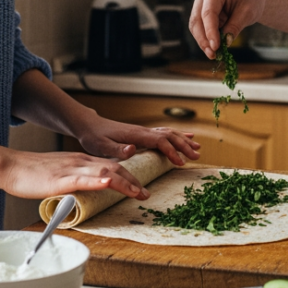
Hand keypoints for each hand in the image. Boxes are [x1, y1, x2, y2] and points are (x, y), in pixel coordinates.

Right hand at [0, 150, 151, 200]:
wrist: (11, 166)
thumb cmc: (30, 174)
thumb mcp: (58, 175)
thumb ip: (72, 182)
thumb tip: (82, 195)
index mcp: (79, 160)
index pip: (110, 167)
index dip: (128, 176)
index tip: (139, 187)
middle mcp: (79, 161)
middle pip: (113, 169)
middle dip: (133, 181)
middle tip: (146, 194)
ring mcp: (71, 169)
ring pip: (104, 172)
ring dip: (124, 183)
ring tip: (138, 192)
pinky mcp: (60, 178)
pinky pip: (83, 179)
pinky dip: (98, 181)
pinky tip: (109, 184)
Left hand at [77, 118, 200, 166]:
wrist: (90, 125)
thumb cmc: (94, 137)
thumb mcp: (101, 146)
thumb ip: (117, 149)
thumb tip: (133, 149)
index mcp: (136, 135)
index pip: (159, 140)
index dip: (171, 151)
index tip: (180, 162)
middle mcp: (143, 131)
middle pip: (169, 135)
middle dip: (184, 145)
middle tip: (196, 157)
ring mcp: (144, 131)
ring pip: (169, 133)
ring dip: (184, 140)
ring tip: (197, 148)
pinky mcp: (143, 133)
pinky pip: (164, 133)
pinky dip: (178, 135)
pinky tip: (186, 136)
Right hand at [189, 0, 264, 58]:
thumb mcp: (248, 13)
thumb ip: (235, 27)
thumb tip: (224, 43)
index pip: (208, 12)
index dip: (210, 31)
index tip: (215, 47)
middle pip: (197, 20)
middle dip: (204, 39)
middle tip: (213, 54)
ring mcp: (200, 3)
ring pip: (195, 26)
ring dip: (203, 42)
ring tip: (214, 54)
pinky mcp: (200, 12)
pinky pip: (200, 28)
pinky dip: (206, 39)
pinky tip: (214, 49)